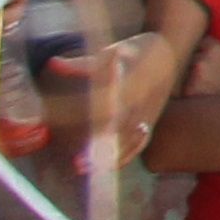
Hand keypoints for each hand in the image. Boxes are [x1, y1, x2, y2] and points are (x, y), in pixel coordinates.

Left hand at [68, 31, 177, 163]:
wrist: (168, 54)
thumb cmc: (134, 52)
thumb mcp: (110, 51)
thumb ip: (80, 64)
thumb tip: (51, 63)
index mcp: (130, 84)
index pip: (111, 109)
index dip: (96, 126)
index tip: (81, 130)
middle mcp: (141, 101)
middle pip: (120, 131)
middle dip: (100, 148)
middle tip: (77, 164)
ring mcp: (148, 112)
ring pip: (130, 139)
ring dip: (109, 156)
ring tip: (85, 167)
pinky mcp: (151, 120)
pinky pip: (140, 142)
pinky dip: (125, 155)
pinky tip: (106, 165)